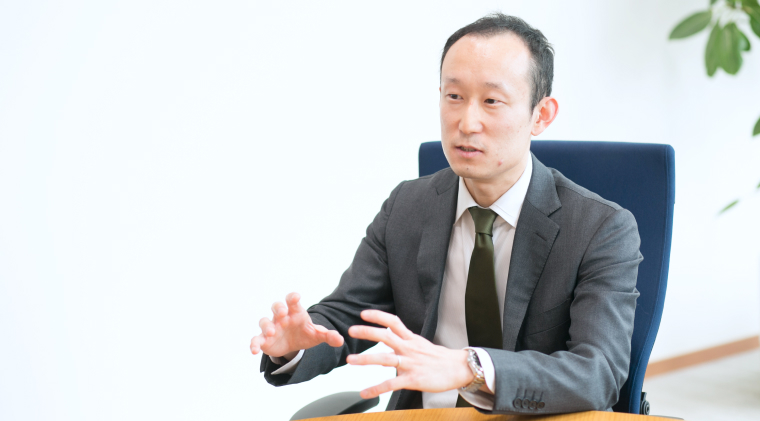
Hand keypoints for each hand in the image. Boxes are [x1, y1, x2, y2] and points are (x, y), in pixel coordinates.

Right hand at [250, 292, 343, 358]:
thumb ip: (328, 336)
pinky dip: (253, 343)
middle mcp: (281, 317)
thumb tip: (340, 340)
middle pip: (276, 306)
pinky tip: (254, 351)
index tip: (296, 297)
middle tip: (282, 313)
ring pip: (264, 321)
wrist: (294, 344)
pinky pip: (256, 339)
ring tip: (271, 332)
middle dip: (278, 308)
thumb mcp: (317, 336)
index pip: (292, 300)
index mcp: (295, 312)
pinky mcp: (264, 340)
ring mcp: (271, 327)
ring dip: (266, 325)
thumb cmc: (305, 334)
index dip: (293, 297)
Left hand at [346, 310, 473, 398]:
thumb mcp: (420, 345)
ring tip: (350, 360)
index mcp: (411, 339)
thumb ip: (403, 345)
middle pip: (386, 336)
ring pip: (385, 359)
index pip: (393, 322)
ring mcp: (411, 364)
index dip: (378, 316)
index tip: (363, 313)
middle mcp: (409, 349)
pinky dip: (376, 389)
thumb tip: (387, 349)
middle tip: (351, 330)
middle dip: (367, 332)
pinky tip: (364, 393)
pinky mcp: (413, 380)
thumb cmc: (439, 358)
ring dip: (366, 359)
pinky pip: (392, 384)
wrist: (459, 369)